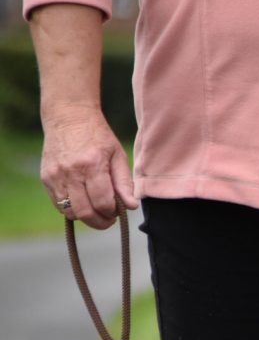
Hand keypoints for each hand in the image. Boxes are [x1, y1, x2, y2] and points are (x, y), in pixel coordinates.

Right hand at [40, 106, 137, 228]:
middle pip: (84, 212)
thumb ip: (125, 183)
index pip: (102, 203)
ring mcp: (55, 176)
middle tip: (109, 219)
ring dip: (85, 217)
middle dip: (100, 222)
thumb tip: (131, 206)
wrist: (69, 117)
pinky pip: (58, 204)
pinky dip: (72, 209)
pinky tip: (83, 201)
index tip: (118, 210)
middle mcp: (70, 172)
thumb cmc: (98, 137)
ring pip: (69, 212)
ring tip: (96, 210)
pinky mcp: (46, 178)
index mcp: (91, 165)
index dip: (112, 212)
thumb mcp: (118, 156)